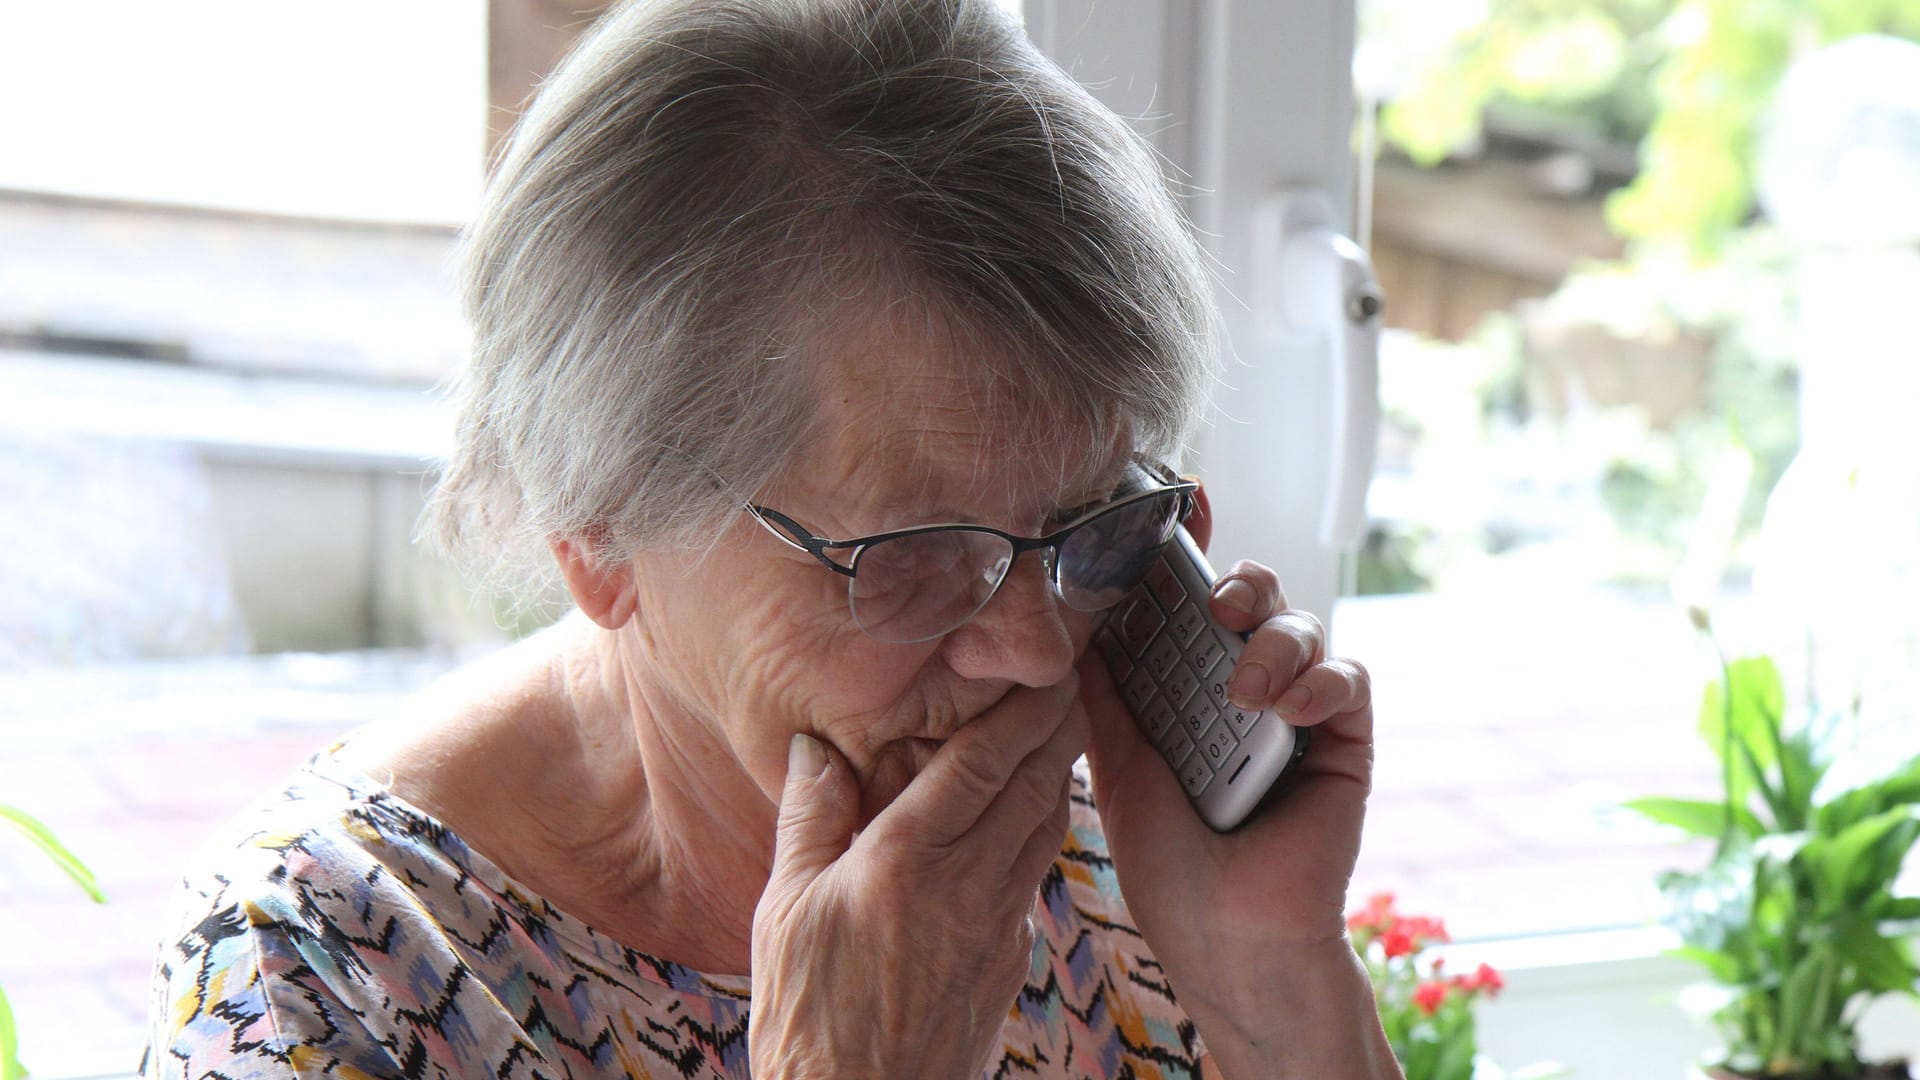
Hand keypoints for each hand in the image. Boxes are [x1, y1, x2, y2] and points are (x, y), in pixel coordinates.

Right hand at [749, 681, 1089, 1079]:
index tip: (1047, 669)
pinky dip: (1038, 835)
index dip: (1022, 709)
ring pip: (1044, 831)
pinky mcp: (1007, 963)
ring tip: (1060, 737)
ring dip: (1057, 778)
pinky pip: (1032, 880)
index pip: (982, 762)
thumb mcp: (783, 909)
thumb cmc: (807, 1017)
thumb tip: (814, 746)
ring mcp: (997, 928)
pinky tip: (1025, 825)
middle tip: (1071, 683)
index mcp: (906, 861)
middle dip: (1058, 729)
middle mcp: (966, 887)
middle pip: (1032, 787)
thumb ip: (809, 817)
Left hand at [1079, 513, 1390, 1074]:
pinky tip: (1291, 709)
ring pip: (1302, 625)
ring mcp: (1296, 711)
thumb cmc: (1168, 864)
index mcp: (1185, 687)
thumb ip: (1102, 696)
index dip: (1185, 557)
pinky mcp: (1344, 740)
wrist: (1225, 941)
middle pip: (1251, 595)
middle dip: (1235, 581)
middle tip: (1215, 605)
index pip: (1189, 602)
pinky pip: (1349, 678)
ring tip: (1247, 688)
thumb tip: (1069, 623)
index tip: (1175, 512)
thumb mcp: (1116, 767)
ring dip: (1275, 639)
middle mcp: (1243, 687)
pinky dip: (1323, 680)